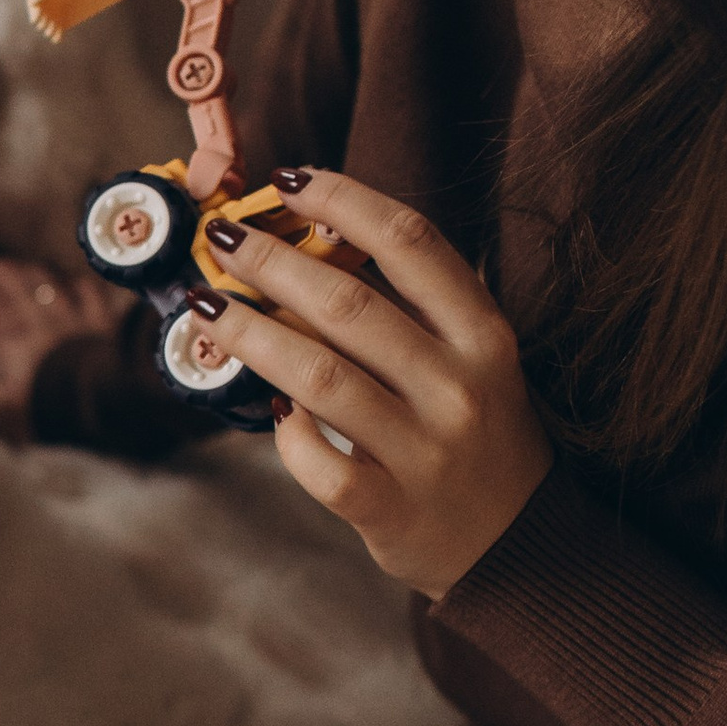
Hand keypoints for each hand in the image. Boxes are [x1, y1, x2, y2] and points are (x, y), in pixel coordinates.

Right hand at [0, 256, 124, 440]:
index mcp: (11, 340)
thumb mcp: (1, 412)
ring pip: (42, 276)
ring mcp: (72, 317)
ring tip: (7, 269)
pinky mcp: (101, 322)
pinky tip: (65, 282)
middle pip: (7, 277)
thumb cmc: (50, 416)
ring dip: (21, 268)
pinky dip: (72, 282)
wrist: (107, 412)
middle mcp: (39, 319)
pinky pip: (87, 290)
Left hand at [193, 167, 551, 597]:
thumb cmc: (475, 433)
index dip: (342, 201)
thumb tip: (308, 241)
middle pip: (348, 304)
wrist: (517, 544)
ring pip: (318, 377)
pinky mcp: (393, 509)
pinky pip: (321, 463)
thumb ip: (412, 307)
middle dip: (272, 262)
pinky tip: (271, 412)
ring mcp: (427, 450)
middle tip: (222, 240)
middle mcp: (460, 386)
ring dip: (252, 335)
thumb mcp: (471, 358)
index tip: (286, 181)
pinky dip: (287, 435)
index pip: (411, 242)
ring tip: (209, 307)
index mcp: (483, 334)